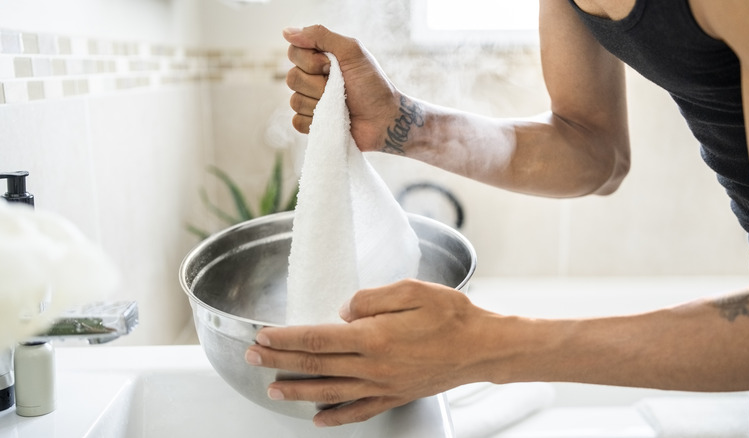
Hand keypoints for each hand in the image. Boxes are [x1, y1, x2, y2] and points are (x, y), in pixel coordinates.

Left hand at [244, 279, 504, 425]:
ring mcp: (383, 385)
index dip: (286, 338)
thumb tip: (341, 311)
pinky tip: (320, 419)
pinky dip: (336, 417)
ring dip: (298, 391)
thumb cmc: (452, 315)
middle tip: (253, 358)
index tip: (263, 336)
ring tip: (274, 390)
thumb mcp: (412, 290)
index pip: (317, 338)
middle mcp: (373, 365)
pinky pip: (359, 410)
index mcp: (373, 336)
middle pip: (316, 365)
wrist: (484, 347)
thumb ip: (371, 298)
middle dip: (280, 361)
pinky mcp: (396, 395)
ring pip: (330, 391)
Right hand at [283, 25, 400, 151]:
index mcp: (319, 59)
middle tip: (341, 87)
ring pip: (294, 101)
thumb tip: (286, 31)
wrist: (384, 119)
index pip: (293, 52)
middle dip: (318, 84)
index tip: (331, 65)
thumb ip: (321, 36)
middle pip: (291, 78)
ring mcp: (311, 102)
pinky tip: (332, 119)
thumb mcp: (352, 51)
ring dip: (320, 103)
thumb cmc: (372, 84)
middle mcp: (311, 78)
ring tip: (341, 105)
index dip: (309, 61)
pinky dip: (315, 121)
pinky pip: (297, 121)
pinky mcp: (312, 124)